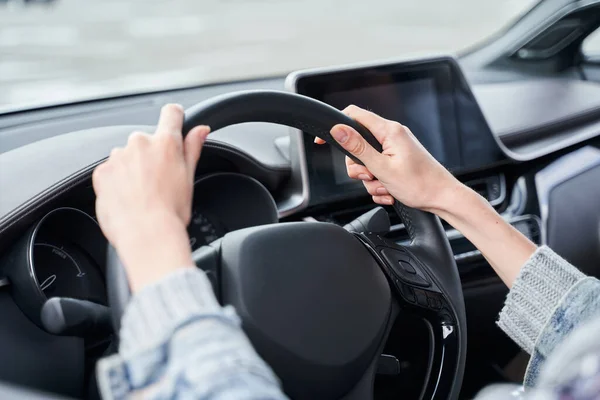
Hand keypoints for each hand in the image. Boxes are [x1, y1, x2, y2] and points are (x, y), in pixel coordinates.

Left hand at [92, 104, 209, 291]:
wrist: (146, 235)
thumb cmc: (171, 212)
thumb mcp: (189, 177)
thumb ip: (193, 148)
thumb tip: (201, 130)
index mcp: (166, 143)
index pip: (171, 113)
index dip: (175, 118)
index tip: (175, 124)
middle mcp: (139, 144)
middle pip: (147, 141)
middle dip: (151, 156)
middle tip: (159, 182)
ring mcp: (118, 157)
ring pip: (127, 157)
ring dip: (133, 169)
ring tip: (142, 195)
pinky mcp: (101, 172)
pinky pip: (111, 172)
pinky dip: (118, 182)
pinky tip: (129, 200)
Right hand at [319, 105, 535, 286]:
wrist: (443, 199)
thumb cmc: (421, 184)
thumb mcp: (382, 168)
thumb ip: (358, 148)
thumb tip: (338, 129)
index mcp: (389, 131)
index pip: (354, 116)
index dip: (336, 126)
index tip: (323, 141)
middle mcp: (392, 136)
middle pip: (357, 146)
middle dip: (359, 167)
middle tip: (371, 177)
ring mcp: (395, 149)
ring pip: (366, 163)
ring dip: (371, 180)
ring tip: (386, 187)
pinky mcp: (397, 161)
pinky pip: (377, 172)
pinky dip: (380, 185)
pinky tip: (390, 192)